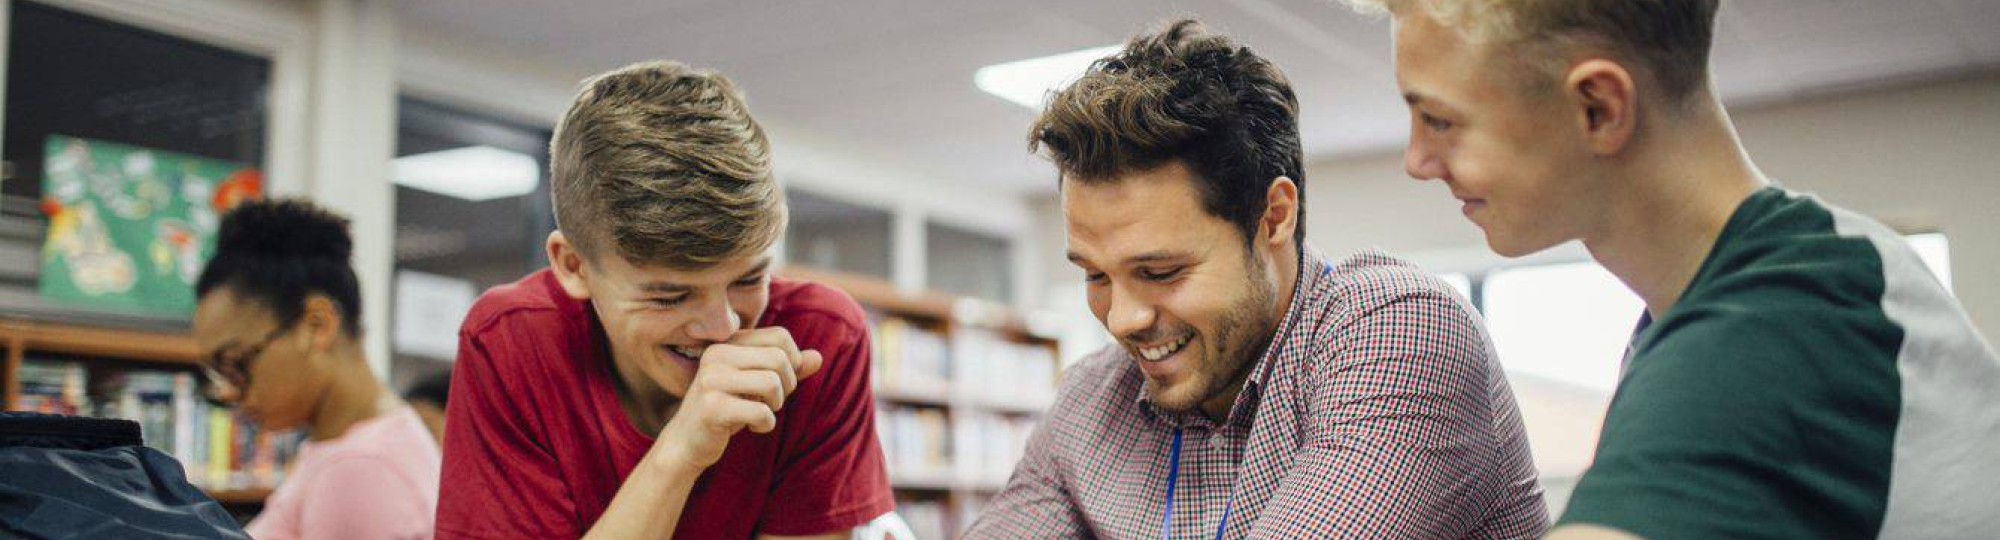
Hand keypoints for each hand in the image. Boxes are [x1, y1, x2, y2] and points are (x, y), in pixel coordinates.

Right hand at [653, 327, 824, 471]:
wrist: (686, 442)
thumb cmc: (727, 410)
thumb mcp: (758, 385)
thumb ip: (788, 369)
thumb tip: (818, 357)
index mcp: (728, 344)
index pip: (780, 336)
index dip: (792, 362)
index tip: (779, 382)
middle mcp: (717, 355)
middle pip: (779, 359)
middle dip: (786, 385)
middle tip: (771, 402)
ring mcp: (711, 380)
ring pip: (772, 382)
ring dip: (775, 405)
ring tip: (761, 412)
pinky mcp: (712, 407)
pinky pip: (761, 411)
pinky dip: (766, 424)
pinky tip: (753, 428)